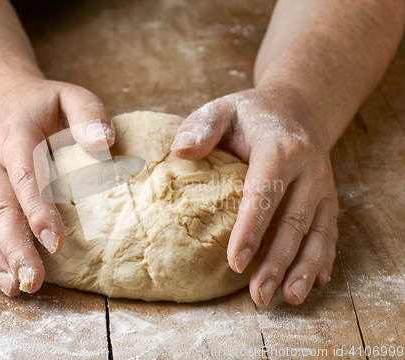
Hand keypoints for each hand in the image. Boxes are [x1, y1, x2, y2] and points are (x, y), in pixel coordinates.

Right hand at [0, 78, 113, 295]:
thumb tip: (104, 143)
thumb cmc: (45, 106)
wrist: (6, 104)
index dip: (38, 209)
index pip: (24, 174)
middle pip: (0, 207)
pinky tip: (2, 278)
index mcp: (13, 135)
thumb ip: (88, 114)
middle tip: (34, 279)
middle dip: (15, 246)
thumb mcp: (70, 96)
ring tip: (16, 287)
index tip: (55, 241)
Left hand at [171, 86, 337, 305]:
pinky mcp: (327, 198)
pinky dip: (322, 258)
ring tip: (288, 298)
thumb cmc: (251, 115)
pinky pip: (328, 231)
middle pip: (292, 221)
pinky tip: (314, 282)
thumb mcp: (223, 109)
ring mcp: (323, 186)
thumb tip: (180, 151)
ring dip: (302, 268)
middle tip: (258, 295)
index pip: (264, 193)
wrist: (296, 109)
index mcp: (280, 148)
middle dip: (276, 261)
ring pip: (315, 232)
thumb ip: (202, 126)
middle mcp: (309, 169)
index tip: (235, 262)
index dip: (250, 229)